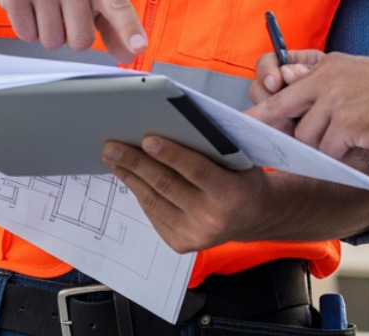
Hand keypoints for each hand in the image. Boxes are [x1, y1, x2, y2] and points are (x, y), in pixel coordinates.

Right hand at [0, 0, 146, 62]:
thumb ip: (112, 22)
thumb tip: (129, 54)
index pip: (118, 6)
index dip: (129, 29)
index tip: (139, 47)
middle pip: (81, 41)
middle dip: (71, 37)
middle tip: (63, 14)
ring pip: (52, 42)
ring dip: (48, 33)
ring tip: (44, 7)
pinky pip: (27, 35)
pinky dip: (27, 29)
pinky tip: (28, 6)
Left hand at [102, 136, 271, 251]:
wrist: (256, 216)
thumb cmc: (244, 178)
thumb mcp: (241, 159)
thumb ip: (213, 146)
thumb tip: (172, 124)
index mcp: (232, 194)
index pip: (196, 170)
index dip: (171, 154)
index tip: (147, 139)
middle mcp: (212, 218)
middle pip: (167, 185)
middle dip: (136, 163)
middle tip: (113, 146)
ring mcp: (195, 235)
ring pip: (153, 201)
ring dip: (130, 176)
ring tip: (112, 158)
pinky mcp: (181, 244)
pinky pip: (153, 214)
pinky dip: (139, 191)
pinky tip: (128, 175)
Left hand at [247, 53, 368, 160]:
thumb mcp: (352, 73)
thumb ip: (320, 83)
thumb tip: (285, 90)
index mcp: (325, 64)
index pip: (281, 77)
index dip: (262, 101)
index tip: (245, 119)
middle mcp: (326, 79)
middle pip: (283, 109)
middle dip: (274, 131)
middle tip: (265, 147)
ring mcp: (336, 101)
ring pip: (307, 138)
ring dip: (323, 148)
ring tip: (350, 142)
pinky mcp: (348, 125)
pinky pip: (329, 152)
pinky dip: (342, 158)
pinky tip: (361, 149)